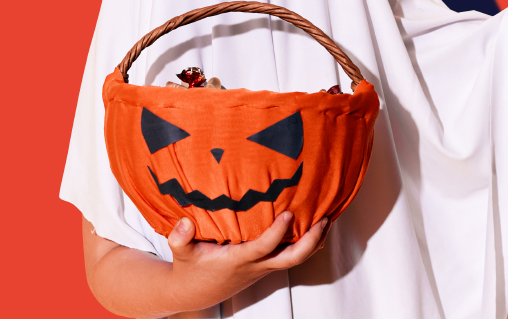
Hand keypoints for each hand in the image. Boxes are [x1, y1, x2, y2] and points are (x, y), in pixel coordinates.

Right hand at [166, 212, 328, 311]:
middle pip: (291, 259)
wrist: (195, 292)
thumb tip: (184, 222)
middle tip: (324, 219)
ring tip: (327, 219)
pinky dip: (305, 243)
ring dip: (313, 241)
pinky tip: (313, 228)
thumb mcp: (181, 252)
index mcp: (238, 261)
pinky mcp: (265, 267)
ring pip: (296, 259)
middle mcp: (255, 266)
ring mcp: (263, 268)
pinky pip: (290, 256)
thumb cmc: (190, 268)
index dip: (277, 233)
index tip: (288, 214)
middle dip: (310, 240)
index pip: (263, 248)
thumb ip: (180, 237)